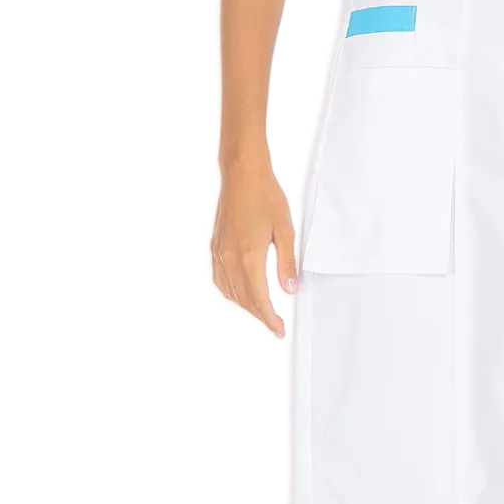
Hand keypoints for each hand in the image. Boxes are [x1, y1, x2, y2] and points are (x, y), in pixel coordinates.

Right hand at [207, 158, 297, 340]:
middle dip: (260, 318)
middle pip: (243, 301)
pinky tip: (237, 298)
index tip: (281, 330)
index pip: (259, 300)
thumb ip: (287, 262)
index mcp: (248, 256)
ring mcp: (217, 255)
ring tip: (261, 316)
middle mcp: (228, 259)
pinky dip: (227, 295)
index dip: (270, 319)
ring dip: (244, 309)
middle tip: (275, 327)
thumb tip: (291, 287)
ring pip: (228, 294)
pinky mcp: (212, 249)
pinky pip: (216, 281)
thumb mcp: (285, 228)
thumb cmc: (262, 194)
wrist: (239, 172)